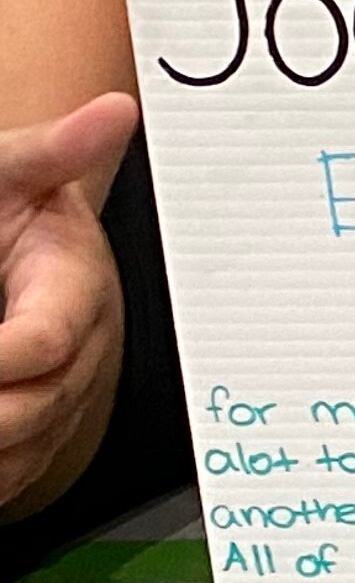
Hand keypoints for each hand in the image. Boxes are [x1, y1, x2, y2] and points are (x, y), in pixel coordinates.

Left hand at [0, 93, 136, 517]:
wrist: (17, 238)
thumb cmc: (10, 204)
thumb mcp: (13, 170)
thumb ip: (55, 150)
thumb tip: (115, 112)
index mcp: (74, 286)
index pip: (47, 338)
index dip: (7, 355)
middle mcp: (77, 348)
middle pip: (36, 405)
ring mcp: (60, 392)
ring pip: (27, 446)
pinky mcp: (43, 427)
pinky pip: (20, 470)